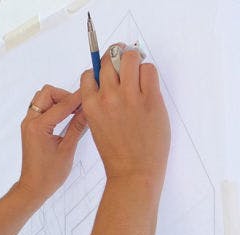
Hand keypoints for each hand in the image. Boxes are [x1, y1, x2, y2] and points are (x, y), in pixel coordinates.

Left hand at [16, 85, 87, 203]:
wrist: (33, 187)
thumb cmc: (49, 174)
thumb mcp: (68, 149)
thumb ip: (78, 126)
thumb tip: (89, 109)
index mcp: (38, 127)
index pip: (62, 104)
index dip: (79, 98)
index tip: (92, 94)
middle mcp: (30, 122)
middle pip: (47, 93)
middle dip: (65, 95)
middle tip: (80, 106)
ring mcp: (28, 124)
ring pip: (42, 99)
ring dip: (58, 100)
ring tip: (74, 112)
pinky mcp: (30, 128)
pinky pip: (40, 109)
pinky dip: (53, 108)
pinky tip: (66, 117)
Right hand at [80, 47, 169, 191]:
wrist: (133, 172)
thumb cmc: (116, 154)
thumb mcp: (97, 127)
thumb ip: (100, 106)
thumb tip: (110, 85)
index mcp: (90, 106)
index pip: (90, 73)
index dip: (99, 70)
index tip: (107, 73)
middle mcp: (107, 97)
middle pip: (109, 58)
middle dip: (117, 56)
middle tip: (125, 61)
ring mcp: (129, 97)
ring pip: (130, 57)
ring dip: (134, 59)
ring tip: (138, 69)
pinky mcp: (150, 99)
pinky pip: (149, 70)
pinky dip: (148, 71)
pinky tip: (147, 84)